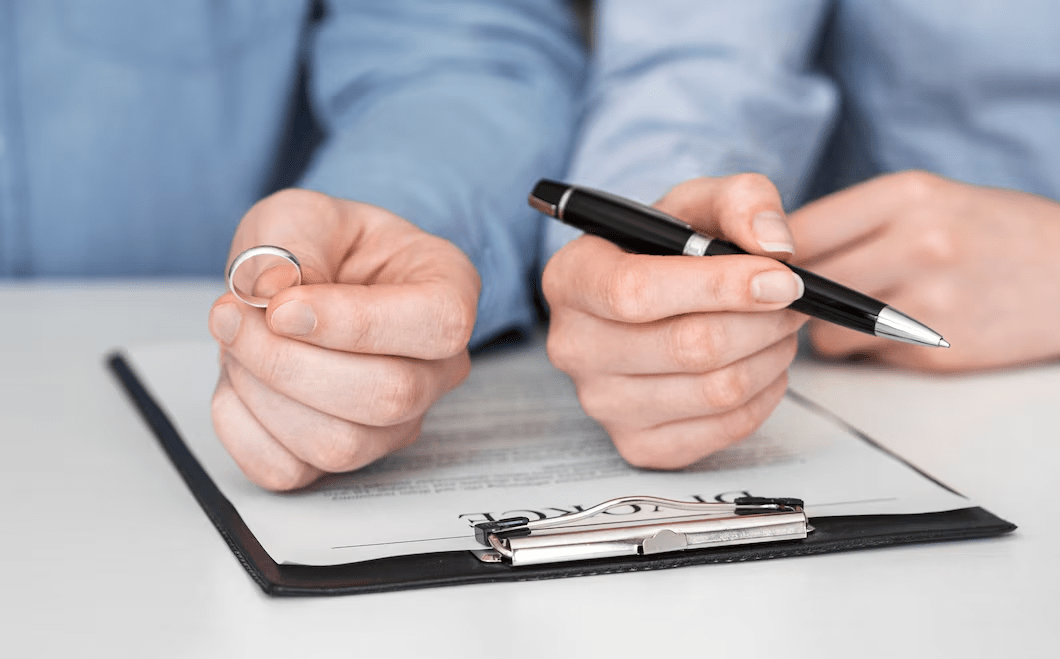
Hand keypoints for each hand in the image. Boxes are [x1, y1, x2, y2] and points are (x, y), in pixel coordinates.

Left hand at [208, 189, 478, 490]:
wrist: (303, 281)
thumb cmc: (324, 246)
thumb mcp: (303, 215)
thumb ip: (290, 244)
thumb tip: (267, 293)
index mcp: (449, 294)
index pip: (436, 326)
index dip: (355, 323)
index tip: (284, 307)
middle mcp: (437, 369)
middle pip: (388, 397)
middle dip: (289, 361)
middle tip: (232, 315)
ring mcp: (395, 423)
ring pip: (340, 445)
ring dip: (262, 392)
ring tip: (235, 341)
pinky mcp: (344, 458)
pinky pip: (291, 471)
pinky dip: (244, 428)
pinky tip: (239, 381)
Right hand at [543, 175, 806, 468]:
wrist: (647, 300)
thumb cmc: (666, 250)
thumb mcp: (698, 203)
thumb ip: (741, 201)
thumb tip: (774, 244)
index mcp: (571, 278)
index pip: (636, 292)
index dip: (720, 287)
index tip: (781, 278)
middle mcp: (573, 346)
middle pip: (689, 347)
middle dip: (763, 321)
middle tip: (793, 299)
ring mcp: (600, 403)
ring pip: (717, 391)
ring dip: (770, 355)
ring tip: (779, 328)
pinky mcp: (636, 444)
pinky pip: (724, 429)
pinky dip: (763, 396)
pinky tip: (760, 364)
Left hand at [788, 170, 1059, 371]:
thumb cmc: (994, 232)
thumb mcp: (929, 200)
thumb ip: (856, 220)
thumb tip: (776, 252)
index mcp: (907, 195)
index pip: (799, 230)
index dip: (768, 255)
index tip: (761, 266)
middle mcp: (917, 244)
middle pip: (803, 285)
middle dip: (788, 296)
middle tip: (792, 299)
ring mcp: (929, 302)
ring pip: (824, 333)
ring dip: (822, 331)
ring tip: (847, 316)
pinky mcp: (937, 352)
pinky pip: (864, 358)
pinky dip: (863, 352)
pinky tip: (890, 333)